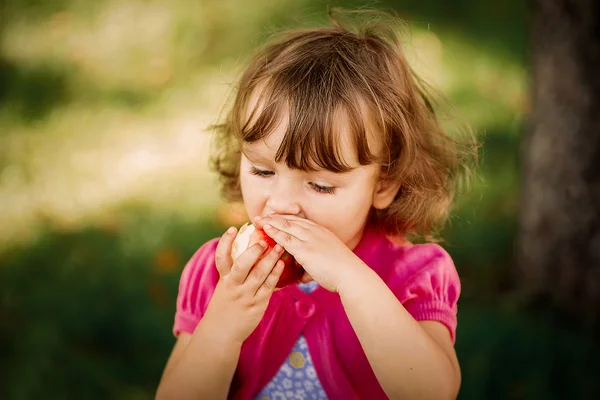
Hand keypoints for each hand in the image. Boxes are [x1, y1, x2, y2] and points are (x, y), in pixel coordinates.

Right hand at [203, 226, 284, 343]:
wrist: (222, 332)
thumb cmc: (226, 305)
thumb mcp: (225, 286)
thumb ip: (234, 271)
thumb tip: (249, 250)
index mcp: (224, 278)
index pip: (221, 257)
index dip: (226, 242)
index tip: (233, 228)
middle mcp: (233, 285)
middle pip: (242, 265)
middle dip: (254, 251)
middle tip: (264, 240)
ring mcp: (245, 295)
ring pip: (258, 274)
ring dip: (270, 259)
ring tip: (280, 247)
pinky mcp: (257, 304)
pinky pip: (268, 286)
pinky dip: (275, 274)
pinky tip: (282, 264)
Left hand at [254, 215, 366, 291]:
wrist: (351, 275)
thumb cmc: (341, 273)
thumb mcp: (327, 261)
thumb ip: (312, 264)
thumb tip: (302, 275)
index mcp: (322, 231)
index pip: (299, 221)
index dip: (285, 218)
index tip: (275, 218)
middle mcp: (315, 231)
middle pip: (291, 220)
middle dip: (275, 217)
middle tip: (262, 216)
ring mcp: (310, 238)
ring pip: (286, 226)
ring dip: (271, 222)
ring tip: (259, 220)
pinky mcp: (304, 249)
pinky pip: (285, 238)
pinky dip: (274, 232)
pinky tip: (265, 229)